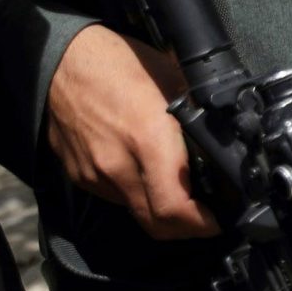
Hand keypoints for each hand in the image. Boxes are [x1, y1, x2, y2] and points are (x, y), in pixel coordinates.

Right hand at [44, 25, 215, 239]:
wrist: (63, 61)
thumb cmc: (122, 64)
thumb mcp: (177, 85)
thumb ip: (200, 123)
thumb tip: (228, 148)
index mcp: (148, 141)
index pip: (174, 208)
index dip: (201, 224)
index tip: (219, 221)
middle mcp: (118, 165)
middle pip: (156, 223)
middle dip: (186, 228)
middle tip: (207, 218)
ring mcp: (94, 174)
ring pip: (136, 212)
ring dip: (161, 211)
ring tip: (181, 193)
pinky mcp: (79, 175)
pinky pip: (115, 197)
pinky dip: (137, 194)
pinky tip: (148, 175)